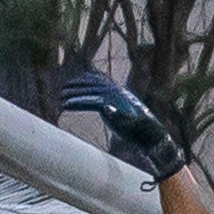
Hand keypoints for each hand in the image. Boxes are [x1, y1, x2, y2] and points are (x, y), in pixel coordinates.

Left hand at [52, 70, 187, 180]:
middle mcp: (117, 92)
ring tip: (61, 98)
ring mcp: (114, 98)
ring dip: (73, 94)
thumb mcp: (126, 114)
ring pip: (89, 92)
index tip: (75, 82)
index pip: (100, 79)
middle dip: (76, 85)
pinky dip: (77, 103)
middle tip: (63, 89)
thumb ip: (115, 109)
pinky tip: (66, 105)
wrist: (151, 135)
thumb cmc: (140, 129)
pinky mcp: (111, 108)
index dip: (86, 79)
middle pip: (92, 84)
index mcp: (120, 92)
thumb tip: (108, 109)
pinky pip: (90, 103)